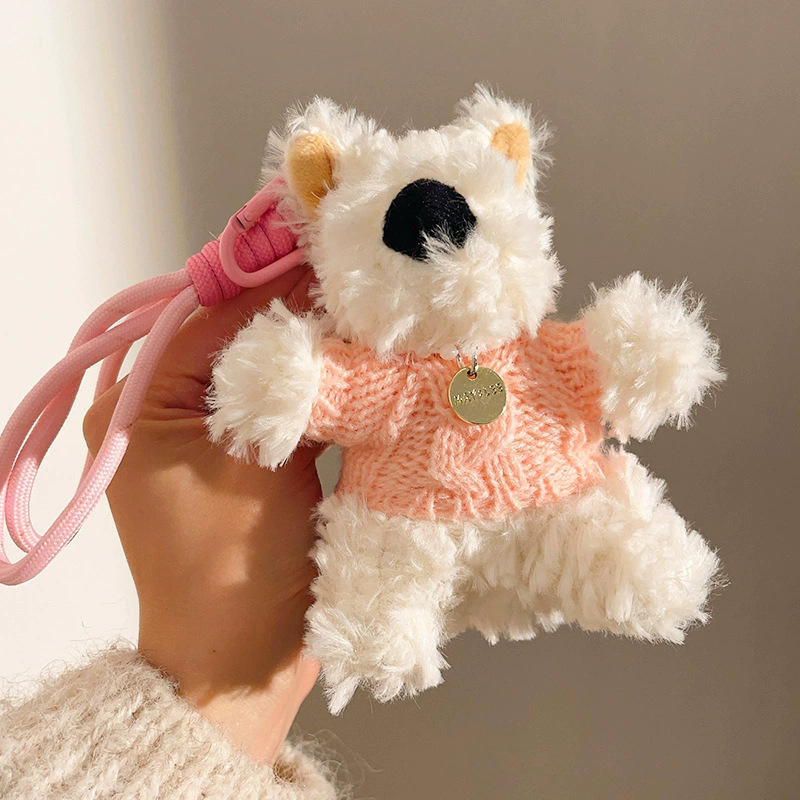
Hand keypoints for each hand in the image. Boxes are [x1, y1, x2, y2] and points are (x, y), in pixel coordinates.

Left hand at [83, 264, 321, 764]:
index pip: (210, 313)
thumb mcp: (253, 462)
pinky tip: (363, 359)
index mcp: (140, 402)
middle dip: (296, 307)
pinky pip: (285, 399)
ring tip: (367, 308)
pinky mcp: (251, 454)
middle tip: (359, 275)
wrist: (244, 661)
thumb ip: (278, 376)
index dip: (271, 280)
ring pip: (266, 364)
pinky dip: (320, 381)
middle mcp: (167, 407)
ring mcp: (212, 432)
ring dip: (313, 343)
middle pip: (237, 334)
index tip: (331, 248)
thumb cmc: (236, 567)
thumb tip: (311, 291)